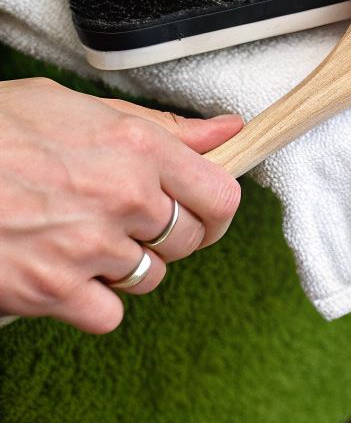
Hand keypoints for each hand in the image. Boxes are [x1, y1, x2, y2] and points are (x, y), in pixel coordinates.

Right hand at [0, 78, 243, 332]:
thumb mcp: (75, 107)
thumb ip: (158, 125)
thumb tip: (226, 129)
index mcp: (136, 146)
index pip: (220, 194)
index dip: (214, 210)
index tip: (200, 214)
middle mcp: (124, 196)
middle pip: (188, 241)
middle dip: (165, 238)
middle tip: (126, 226)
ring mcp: (89, 246)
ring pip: (149, 277)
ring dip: (125, 268)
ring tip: (81, 241)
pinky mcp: (53, 290)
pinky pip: (109, 315)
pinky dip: (90, 304)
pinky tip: (63, 275)